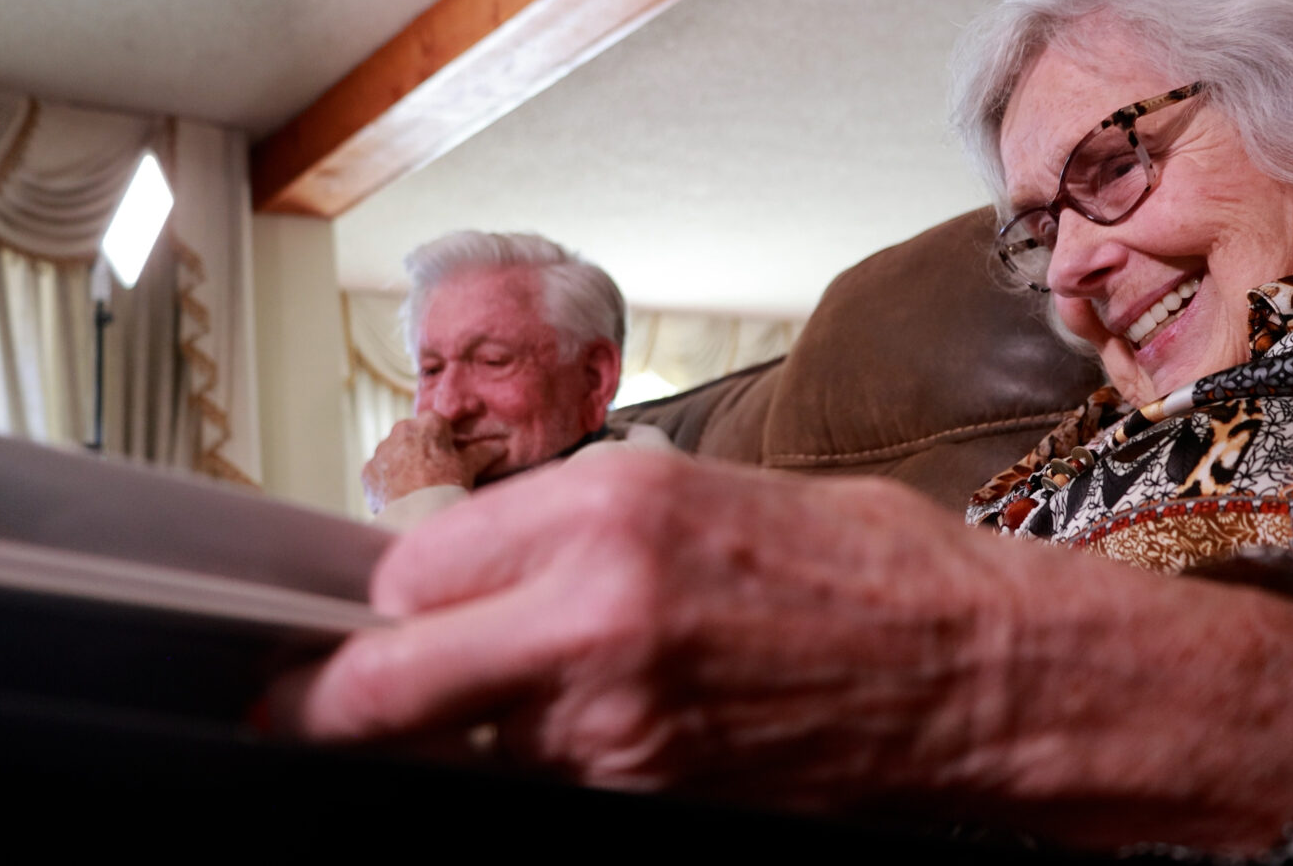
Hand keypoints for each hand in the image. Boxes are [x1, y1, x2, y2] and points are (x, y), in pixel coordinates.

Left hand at [281, 449, 1292, 851]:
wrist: (976, 672)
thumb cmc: (862, 569)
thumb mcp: (701, 493)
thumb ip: (564, 529)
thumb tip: (460, 568)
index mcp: (608, 504)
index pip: (406, 571)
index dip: (390, 602)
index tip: (386, 615)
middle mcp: (594, 606)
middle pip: (381, 685)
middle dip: (340, 702)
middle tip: (316, 705)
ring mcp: (615, 719)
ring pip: (456, 750)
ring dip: (459, 735)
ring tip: (523, 703)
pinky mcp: (647, 797)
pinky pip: (540, 788)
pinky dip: (538, 768)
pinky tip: (594, 737)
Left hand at [360, 413, 506, 513]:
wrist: (418, 517)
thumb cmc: (448, 486)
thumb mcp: (469, 468)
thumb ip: (482, 453)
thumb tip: (500, 447)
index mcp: (428, 423)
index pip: (437, 423)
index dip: (444, 440)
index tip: (449, 455)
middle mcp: (400, 430)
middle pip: (413, 435)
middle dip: (421, 449)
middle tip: (434, 473)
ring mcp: (381, 451)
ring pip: (394, 452)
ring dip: (402, 464)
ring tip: (416, 487)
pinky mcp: (367, 472)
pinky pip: (380, 472)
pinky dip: (388, 481)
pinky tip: (401, 496)